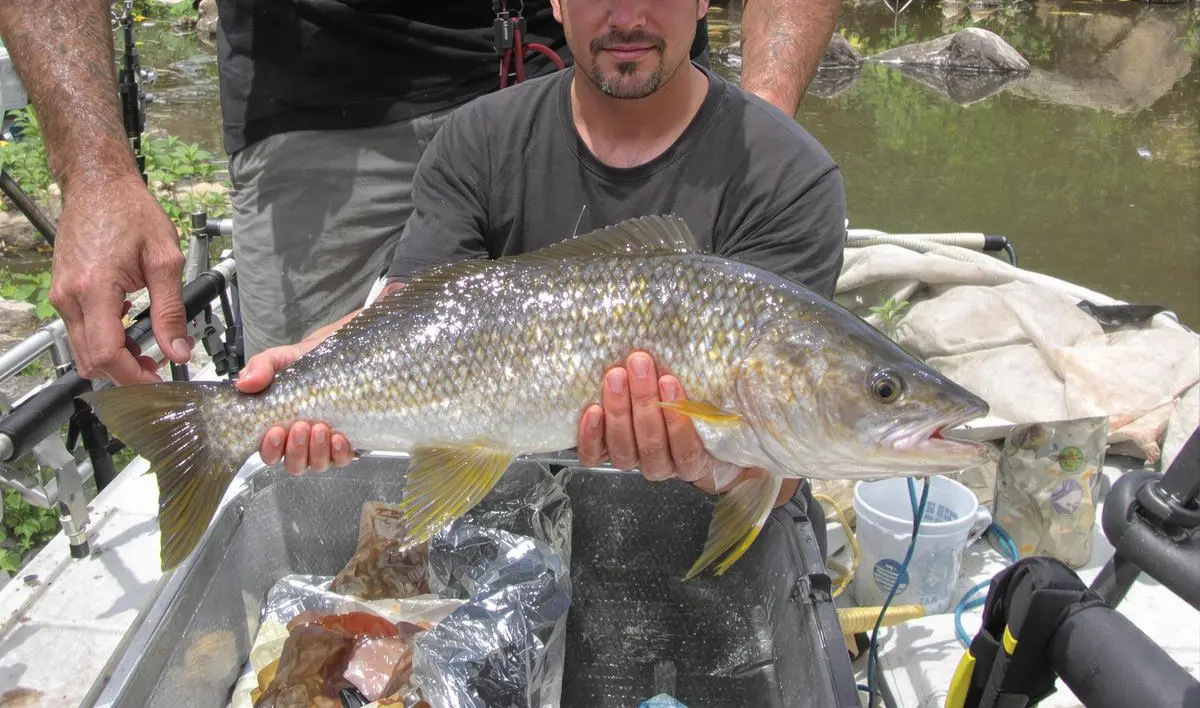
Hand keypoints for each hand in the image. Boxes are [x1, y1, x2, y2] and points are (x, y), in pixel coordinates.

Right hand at [49, 175, 191, 384]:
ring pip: (83, 350)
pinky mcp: (62, 292)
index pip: (107, 353)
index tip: (158, 382)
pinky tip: (131, 334)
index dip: (133, 376)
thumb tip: (178, 350)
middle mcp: (69, 296)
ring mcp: (61, 295)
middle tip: (158, 371)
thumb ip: (171, 310)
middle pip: (91, 359)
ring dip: (115, 360)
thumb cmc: (130, 211)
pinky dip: (104, 343)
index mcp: (94, 288)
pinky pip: (80, 332)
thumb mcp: (165, 260)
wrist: (98, 185)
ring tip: (148, 354)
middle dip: (125, 374)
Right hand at [235, 301, 381, 474]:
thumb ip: (259, 367)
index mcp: (278, 428)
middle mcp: (300, 442)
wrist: (337, 355)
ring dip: (317, 451)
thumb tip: (244, 383)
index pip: (268, 452)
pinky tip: (339, 437)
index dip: (270, 449)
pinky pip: (342, 459)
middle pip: (293, 464)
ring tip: (320, 428)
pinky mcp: (345, 443)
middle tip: (301, 426)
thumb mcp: (278, 359)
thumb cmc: (303, 363)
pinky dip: (340, 453)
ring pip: (317, 464)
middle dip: (296, 450)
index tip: (275, 431)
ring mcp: (323, 446)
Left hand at [576, 351, 800, 506]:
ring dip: (619, 411)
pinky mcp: (607, 458)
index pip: (687, 451)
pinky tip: (591, 411)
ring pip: (624, 451)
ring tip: (616, 376)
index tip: (671, 380)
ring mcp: (635, 463)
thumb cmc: (704, 412)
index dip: (677, 420)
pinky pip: (595, 458)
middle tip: (639, 363)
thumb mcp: (720, 407)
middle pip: (652, 446)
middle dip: (644, 403)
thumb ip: (725, 398)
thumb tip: (744, 361)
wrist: (680, 432)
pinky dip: (590, 437)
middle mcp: (665, 467)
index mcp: (696, 462)